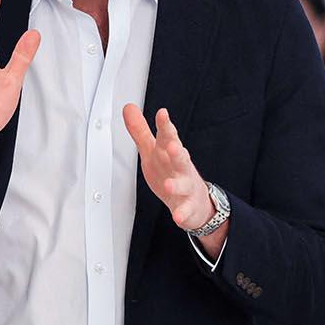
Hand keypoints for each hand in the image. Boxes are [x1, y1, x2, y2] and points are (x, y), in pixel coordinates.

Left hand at [123, 105, 214, 228]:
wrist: (196, 202)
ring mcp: (187, 187)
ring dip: (176, 185)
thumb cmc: (172, 172)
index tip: (162, 113)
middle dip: (178, 151)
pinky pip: (185, 210)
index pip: (169, 137)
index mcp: (170, 154)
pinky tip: (178, 216)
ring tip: (169, 185)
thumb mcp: (153, 151)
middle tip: (173, 146)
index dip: (165, 126)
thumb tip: (128, 108)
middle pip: (180, 158)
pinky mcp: (188, 206)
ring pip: (183, 184)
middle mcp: (181, 168)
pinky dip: (182, 213)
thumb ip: (141, 130)